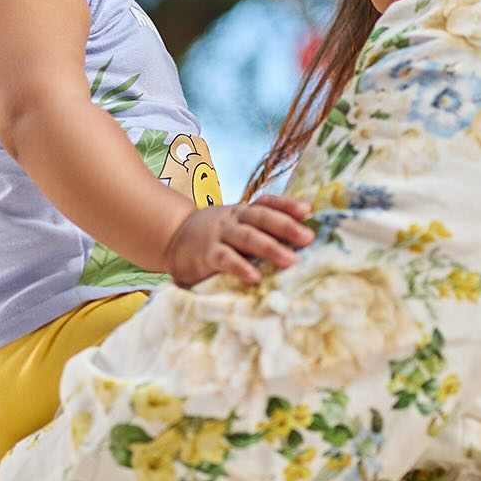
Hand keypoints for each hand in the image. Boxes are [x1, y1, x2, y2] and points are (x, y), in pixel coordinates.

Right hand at [167, 193, 313, 287]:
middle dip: (287, 226)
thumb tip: (297, 245)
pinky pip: (225, 258)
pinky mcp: (206, 253)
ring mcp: (219, 234)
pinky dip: (240, 267)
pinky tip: (255, 277)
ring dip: (270, 247)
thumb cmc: (214, 237)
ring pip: (247, 237)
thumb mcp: (235, 227)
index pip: (267, 203)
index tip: (308, 210)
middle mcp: (233, 219)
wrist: (172, 238)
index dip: (287, 204)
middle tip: (308, 238)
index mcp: (243, 211)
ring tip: (291, 260)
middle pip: (262, 218)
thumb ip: (258, 232)